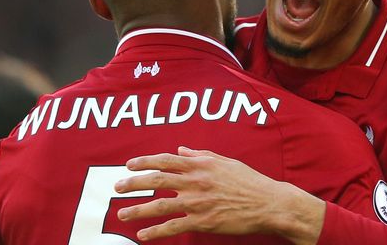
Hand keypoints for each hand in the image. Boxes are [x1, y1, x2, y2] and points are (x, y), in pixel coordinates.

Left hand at [114, 146, 324, 244]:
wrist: (268, 203)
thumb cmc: (249, 181)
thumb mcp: (225, 162)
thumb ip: (201, 155)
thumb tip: (182, 150)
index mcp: (200, 164)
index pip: (165, 160)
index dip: (144, 161)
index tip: (129, 164)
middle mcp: (195, 181)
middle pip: (155, 181)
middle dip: (133, 184)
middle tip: (117, 187)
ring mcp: (197, 202)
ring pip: (159, 205)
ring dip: (137, 210)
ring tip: (122, 213)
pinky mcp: (203, 222)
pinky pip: (173, 227)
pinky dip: (155, 232)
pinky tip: (142, 235)